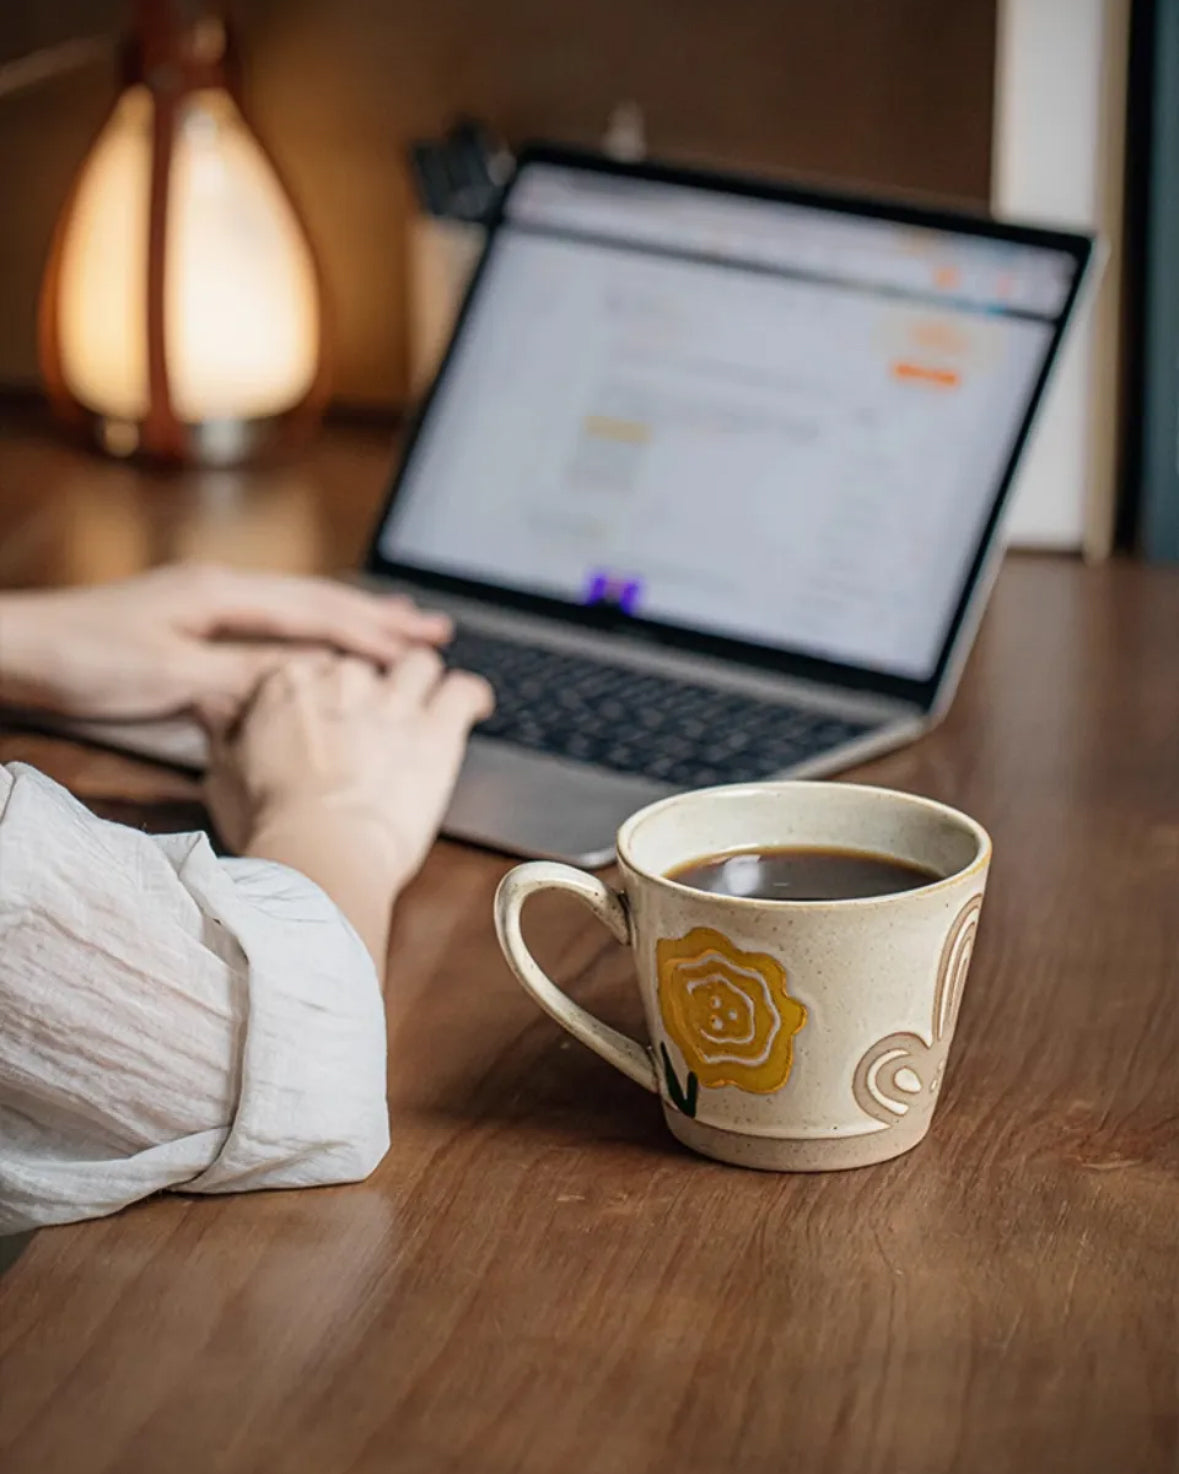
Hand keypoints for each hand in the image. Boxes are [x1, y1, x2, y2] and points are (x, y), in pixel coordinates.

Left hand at [0, 562, 451, 728]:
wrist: (16, 651)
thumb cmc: (81, 658)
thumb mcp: (170, 675)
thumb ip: (242, 678)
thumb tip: (308, 684)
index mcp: (221, 594)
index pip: (317, 614)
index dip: (375, 633)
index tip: (424, 645)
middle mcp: (218, 590)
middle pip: (316, 602)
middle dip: (378, 617)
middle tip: (433, 628)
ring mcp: (202, 605)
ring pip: (295, 612)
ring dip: (349, 622)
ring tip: (394, 627)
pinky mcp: (186, 628)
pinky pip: (268, 629)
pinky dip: (308, 638)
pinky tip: (315, 649)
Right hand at [205, 650, 492, 960]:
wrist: (320, 854)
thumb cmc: (269, 826)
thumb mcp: (223, 776)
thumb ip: (225, 734)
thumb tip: (216, 710)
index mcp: (288, 682)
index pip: (311, 664)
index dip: (319, 694)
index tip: (323, 717)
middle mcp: (343, 680)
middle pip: (364, 665)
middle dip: (369, 691)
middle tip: (370, 724)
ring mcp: (393, 701)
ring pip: (418, 664)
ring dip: (422, 681)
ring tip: (424, 702)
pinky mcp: (436, 729)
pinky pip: (465, 690)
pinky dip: (472, 696)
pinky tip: (474, 706)